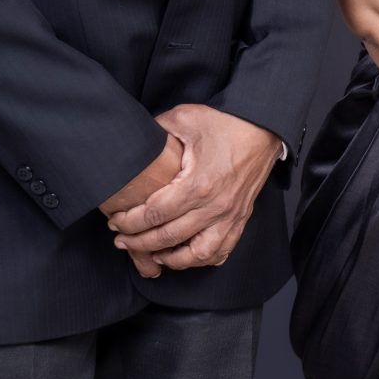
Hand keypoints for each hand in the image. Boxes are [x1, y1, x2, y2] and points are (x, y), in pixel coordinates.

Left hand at [107, 105, 281, 272]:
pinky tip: (183, 254)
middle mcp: (215, 206)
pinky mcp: (240, 218)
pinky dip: (200, 260)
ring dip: (169, 259)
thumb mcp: (184, 118)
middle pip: (167, 238)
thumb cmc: (226, 124)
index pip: (154, 214)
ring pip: (196, 255)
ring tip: (152, 253)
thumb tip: (132, 142)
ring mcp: (230, 216)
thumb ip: (154, 131)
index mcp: (197, 184)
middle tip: (121, 239)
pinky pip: (220, 251)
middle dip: (137, 242)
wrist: (263, 128)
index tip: (115, 221)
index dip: (128, 222)